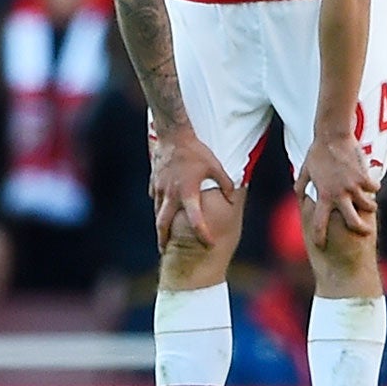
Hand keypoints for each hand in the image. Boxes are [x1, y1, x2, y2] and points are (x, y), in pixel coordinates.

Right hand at [149, 127, 238, 251]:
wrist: (173, 134)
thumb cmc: (196, 150)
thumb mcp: (215, 165)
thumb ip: (225, 183)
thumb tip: (232, 196)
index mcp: (187, 193)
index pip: (195, 220)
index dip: (203, 234)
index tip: (208, 244)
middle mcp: (171, 195)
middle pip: (163, 224)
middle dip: (163, 240)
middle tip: (165, 251)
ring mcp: (160, 188)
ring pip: (157, 212)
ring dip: (160, 224)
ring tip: (162, 234)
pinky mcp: (154, 181)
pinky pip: (155, 198)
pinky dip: (158, 206)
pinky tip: (161, 208)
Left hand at [295, 130, 377, 248]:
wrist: (332, 135)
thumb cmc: (318, 152)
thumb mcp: (306, 170)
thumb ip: (302, 186)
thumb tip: (299, 196)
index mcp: (323, 195)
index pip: (319, 223)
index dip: (320, 237)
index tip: (321, 246)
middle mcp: (339, 194)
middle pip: (353, 222)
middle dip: (360, 230)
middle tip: (364, 233)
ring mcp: (352, 186)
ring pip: (368, 206)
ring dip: (370, 206)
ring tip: (370, 205)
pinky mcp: (363, 176)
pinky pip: (374, 188)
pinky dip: (374, 188)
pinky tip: (373, 186)